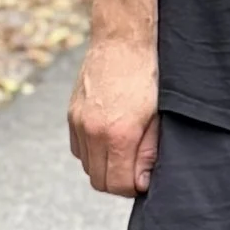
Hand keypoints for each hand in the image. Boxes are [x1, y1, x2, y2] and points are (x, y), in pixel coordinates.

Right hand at [69, 36, 160, 195]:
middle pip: (99, 181)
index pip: (117, 185)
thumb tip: (141, 181)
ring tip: (124, 152)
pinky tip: (109, 139)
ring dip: (105, 167)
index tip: (144, 180)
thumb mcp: (158, 116)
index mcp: (118, 134)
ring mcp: (78, 123)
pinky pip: (78, 148)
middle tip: (136, 170)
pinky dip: (92, 152)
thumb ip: (149, 152)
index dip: (133, 188)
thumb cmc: (148, 76)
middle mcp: (93, 132)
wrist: (123, 40)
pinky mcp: (71, 114)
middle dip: (118, 182)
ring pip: (87, 166)